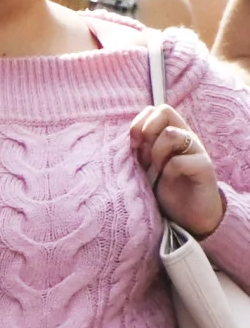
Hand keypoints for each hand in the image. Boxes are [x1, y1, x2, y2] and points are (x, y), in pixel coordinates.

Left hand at [134, 102, 222, 235]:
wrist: (188, 217)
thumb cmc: (163, 190)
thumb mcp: (145, 167)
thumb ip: (138, 150)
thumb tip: (122, 137)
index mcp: (172, 135)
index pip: (157, 110)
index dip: (140, 122)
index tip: (131, 145)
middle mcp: (186, 138)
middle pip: (165, 112)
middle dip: (146, 132)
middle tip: (143, 157)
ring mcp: (197, 151)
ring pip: (172, 134)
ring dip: (156, 153)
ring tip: (156, 172)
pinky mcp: (204, 168)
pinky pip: (180, 161)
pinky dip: (168, 171)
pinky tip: (167, 182)